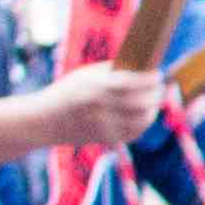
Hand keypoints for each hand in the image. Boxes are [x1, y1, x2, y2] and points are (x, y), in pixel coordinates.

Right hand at [28, 62, 169, 152]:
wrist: (44, 121)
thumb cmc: (65, 93)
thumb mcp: (84, 75)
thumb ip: (110, 71)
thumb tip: (139, 65)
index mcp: (96, 87)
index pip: (133, 82)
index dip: (150, 78)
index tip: (158, 74)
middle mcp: (102, 107)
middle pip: (143, 101)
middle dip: (156, 93)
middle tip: (160, 87)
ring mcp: (105, 125)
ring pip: (143, 119)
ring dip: (153, 108)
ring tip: (154, 101)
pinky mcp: (106, 138)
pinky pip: (134, 133)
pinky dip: (143, 123)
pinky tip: (145, 115)